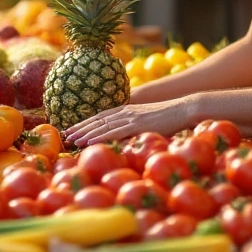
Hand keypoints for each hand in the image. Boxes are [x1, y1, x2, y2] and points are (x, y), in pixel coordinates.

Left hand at [64, 98, 192, 146]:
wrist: (186, 108)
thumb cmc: (171, 117)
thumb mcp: (150, 120)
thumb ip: (138, 126)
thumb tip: (129, 137)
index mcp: (128, 109)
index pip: (102, 116)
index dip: (86, 122)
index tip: (73, 128)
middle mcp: (126, 111)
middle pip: (98, 120)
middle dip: (80, 127)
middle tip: (65, 134)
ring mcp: (131, 118)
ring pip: (102, 126)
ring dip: (86, 133)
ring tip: (72, 140)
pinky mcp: (137, 124)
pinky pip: (114, 132)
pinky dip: (99, 137)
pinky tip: (89, 143)